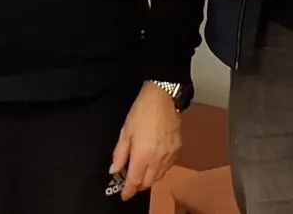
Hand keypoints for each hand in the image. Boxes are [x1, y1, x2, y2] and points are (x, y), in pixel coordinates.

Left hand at [108, 82, 181, 199]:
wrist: (162, 97)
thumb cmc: (141, 112)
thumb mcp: (125, 132)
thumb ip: (119, 154)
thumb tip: (114, 170)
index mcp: (142, 155)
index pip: (134, 181)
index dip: (128, 191)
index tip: (124, 195)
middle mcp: (158, 159)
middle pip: (148, 182)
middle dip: (138, 186)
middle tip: (131, 182)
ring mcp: (170, 155)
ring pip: (159, 176)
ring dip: (150, 178)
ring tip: (142, 173)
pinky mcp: (178, 148)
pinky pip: (168, 166)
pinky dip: (160, 170)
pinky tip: (155, 163)